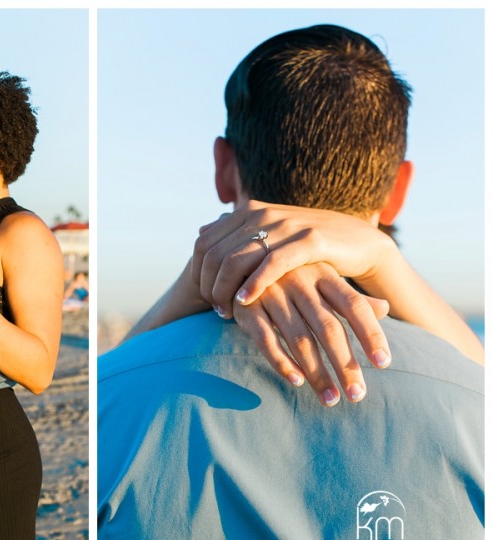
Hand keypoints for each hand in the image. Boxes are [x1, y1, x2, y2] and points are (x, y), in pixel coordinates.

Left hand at [192, 200, 396, 317]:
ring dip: (225, 289)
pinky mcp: (311, 240)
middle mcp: (262, 213)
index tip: (203, 295)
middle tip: (215, 309)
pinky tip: (244, 301)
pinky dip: (254, 283)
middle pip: (215, 252)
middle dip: (209, 285)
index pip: (204, 242)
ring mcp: (286, 224)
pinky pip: (272, 263)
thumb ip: (236, 234)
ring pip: (237, 258)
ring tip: (226, 312)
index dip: (198, 271)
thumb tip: (201, 231)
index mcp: (248, 211)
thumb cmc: (306, 246)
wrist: (358, 242)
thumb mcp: (267, 235)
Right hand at [230, 263, 391, 406]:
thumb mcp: (319, 276)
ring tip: (330, 399)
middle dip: (345, 365)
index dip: (371, 334)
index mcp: (324, 274)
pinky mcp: (247, 307)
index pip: (355, 306)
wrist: (237, 258)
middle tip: (357, 396)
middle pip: (329, 329)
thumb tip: (385, 308)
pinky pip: (265, 339)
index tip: (383, 363)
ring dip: (317, 373)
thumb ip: (349, 296)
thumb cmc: (287, 273)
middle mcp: (300, 282)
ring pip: (299, 339)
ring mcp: (272, 293)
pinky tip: (296, 381)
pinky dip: (281, 362)